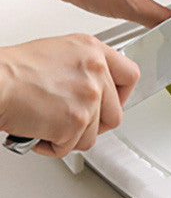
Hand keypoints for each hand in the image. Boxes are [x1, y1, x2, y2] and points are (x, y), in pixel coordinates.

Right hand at [0, 35, 139, 156]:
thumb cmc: (13, 70)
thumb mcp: (58, 53)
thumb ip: (85, 68)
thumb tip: (97, 88)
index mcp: (92, 51)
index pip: (130, 75)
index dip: (122, 95)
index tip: (111, 102)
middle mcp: (96, 71)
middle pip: (115, 113)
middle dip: (94, 124)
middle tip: (71, 121)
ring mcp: (88, 97)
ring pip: (94, 134)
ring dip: (71, 136)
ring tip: (47, 123)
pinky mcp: (76, 121)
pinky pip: (73, 146)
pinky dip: (54, 145)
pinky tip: (39, 130)